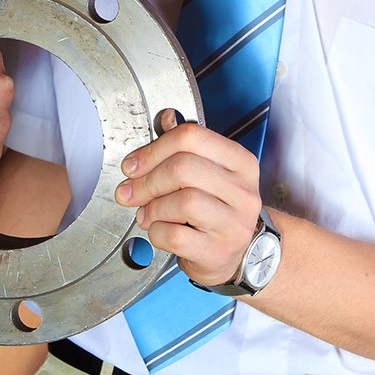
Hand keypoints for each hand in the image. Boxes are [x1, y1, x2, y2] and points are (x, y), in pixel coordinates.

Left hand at [114, 111, 260, 286]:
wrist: (244, 254)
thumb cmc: (218, 209)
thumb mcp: (210, 174)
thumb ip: (187, 148)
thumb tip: (165, 120)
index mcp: (240, 162)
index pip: (191, 137)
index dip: (153, 149)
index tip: (132, 165)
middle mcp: (242, 191)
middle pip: (183, 168)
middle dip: (147, 180)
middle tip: (130, 191)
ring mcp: (234, 223)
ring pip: (183, 202)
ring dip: (153, 207)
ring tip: (146, 213)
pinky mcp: (219, 251)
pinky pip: (176, 235)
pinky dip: (156, 231)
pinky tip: (157, 230)